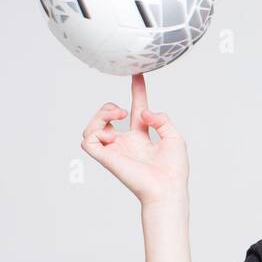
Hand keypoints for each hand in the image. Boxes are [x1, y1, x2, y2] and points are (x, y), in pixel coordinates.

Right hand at [80, 73, 188, 206]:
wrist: (168, 188)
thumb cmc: (173, 169)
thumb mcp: (173, 136)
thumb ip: (160, 118)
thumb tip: (142, 112)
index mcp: (142, 137)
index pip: (137, 108)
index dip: (137, 90)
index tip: (138, 73)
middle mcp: (126, 142)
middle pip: (107, 117)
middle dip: (109, 107)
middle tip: (124, 111)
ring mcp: (115, 149)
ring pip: (92, 127)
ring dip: (101, 115)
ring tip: (119, 115)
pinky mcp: (106, 157)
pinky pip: (87, 140)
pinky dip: (95, 129)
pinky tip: (113, 133)